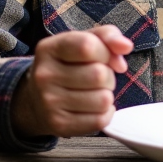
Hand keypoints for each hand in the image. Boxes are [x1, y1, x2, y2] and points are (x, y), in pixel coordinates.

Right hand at [12, 25, 132, 138]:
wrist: (36, 100)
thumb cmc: (68, 65)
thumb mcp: (83, 41)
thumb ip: (108, 36)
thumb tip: (126, 46)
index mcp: (49, 49)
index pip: (87, 46)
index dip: (105, 52)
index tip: (103, 57)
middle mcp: (44, 75)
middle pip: (99, 75)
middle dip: (108, 76)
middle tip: (97, 78)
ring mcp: (49, 103)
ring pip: (103, 99)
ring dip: (107, 95)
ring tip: (94, 92)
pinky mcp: (59, 125)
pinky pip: (100, 120)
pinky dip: (105, 113)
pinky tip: (94, 108)